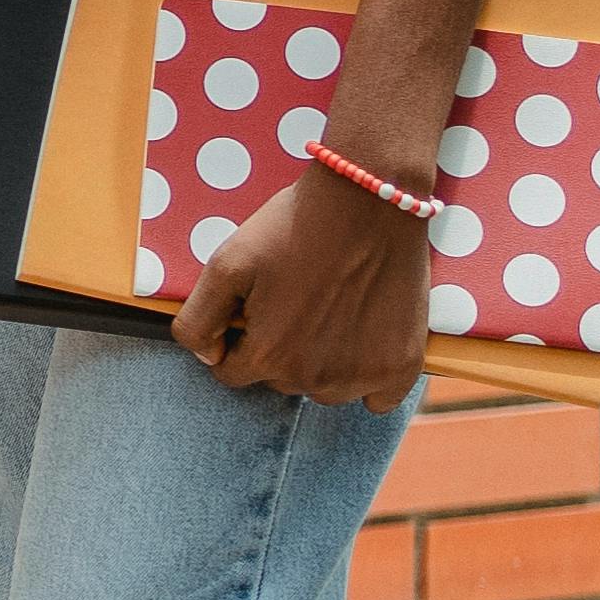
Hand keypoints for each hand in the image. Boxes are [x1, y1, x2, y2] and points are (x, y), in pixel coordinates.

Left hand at [167, 163, 428, 404]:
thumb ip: (198, 321)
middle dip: (279, 349)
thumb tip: (207, 359)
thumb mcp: (226, 264)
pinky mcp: (401, 367)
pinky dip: (368, 376)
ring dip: (321, 364)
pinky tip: (365, 339)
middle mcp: (314, 379)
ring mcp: (362, 376)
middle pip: (281, 381)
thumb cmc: (293, 228)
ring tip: (330, 311)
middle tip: (297, 299)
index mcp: (268, 357)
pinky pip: (378, 399)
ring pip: (325, 390)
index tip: (256, 309)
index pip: (233, 373)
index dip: (237, 340)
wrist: (367, 200)